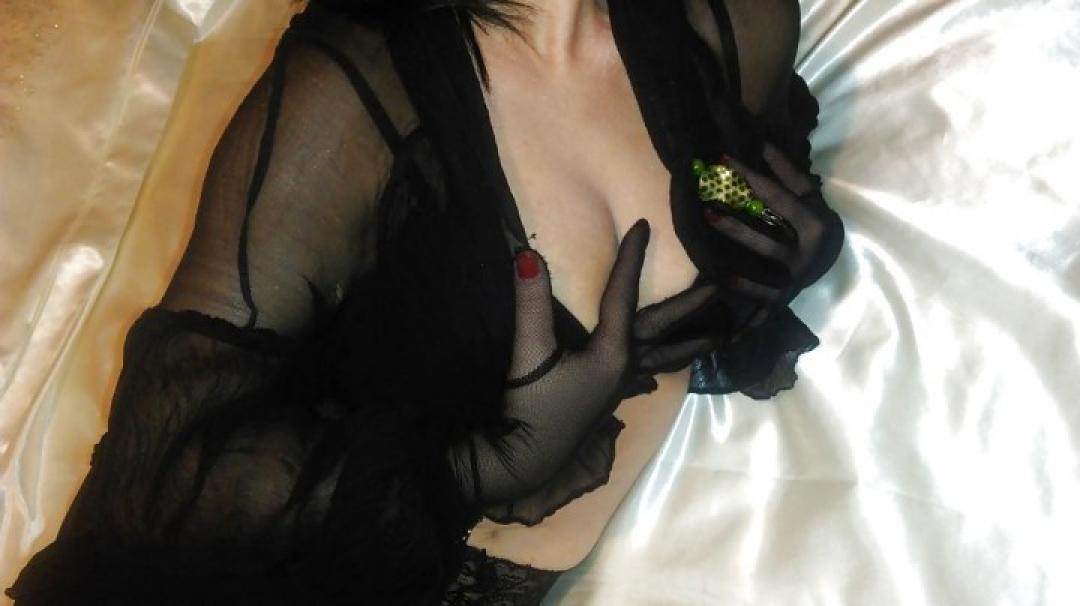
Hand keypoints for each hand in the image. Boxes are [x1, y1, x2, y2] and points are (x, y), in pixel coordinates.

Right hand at [450, 219, 718, 505]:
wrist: (526, 460)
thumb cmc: (531, 407)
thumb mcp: (530, 352)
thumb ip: (531, 303)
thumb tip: (527, 255)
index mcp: (611, 351)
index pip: (623, 294)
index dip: (631, 258)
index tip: (644, 226)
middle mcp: (625, 367)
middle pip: (665, 330)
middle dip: (690, 306)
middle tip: (719, 286)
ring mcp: (621, 386)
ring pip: (667, 359)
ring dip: (690, 343)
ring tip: (716, 336)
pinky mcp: (611, 399)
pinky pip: (648, 375)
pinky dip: (663, 366)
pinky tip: (660, 372)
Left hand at [702, 143, 843, 323]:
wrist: (831, 272)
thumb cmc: (814, 230)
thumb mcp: (810, 204)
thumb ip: (790, 178)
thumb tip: (763, 143)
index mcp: (816, 218)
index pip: (784, 189)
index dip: (757, 170)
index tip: (726, 156)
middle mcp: (810, 243)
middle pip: (778, 208)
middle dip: (750, 185)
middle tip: (714, 179)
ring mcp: (798, 269)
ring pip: (767, 247)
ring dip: (738, 231)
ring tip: (709, 215)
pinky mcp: (786, 293)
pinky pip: (764, 291)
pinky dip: (746, 285)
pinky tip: (724, 277)